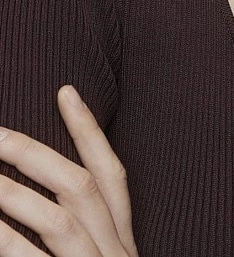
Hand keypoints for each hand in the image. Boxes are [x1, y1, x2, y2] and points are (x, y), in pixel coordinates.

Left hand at [0, 86, 136, 255]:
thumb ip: (80, 234)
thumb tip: (37, 193)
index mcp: (122, 240)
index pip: (111, 174)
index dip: (89, 132)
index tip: (66, 93)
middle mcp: (115, 250)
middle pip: (83, 188)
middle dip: (36, 157)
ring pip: (59, 221)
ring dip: (15, 195)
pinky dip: (7, 240)